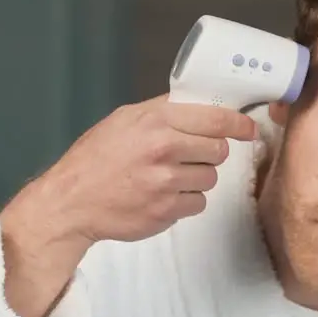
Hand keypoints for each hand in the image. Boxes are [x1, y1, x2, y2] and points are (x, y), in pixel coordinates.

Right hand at [0, 95, 257, 316]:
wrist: (71, 202)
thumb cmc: (95, 159)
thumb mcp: (124, 119)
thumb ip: (162, 111)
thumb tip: (200, 105)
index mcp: (155, 121)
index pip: (215, 118)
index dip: (237, 124)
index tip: (247, 128)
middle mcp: (164, 150)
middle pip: (219, 150)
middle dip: (210, 153)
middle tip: (190, 156)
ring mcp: (166, 183)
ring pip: (210, 179)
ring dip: (196, 179)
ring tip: (168, 177)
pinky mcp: (167, 211)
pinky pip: (198, 204)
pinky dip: (185, 201)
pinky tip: (162, 196)